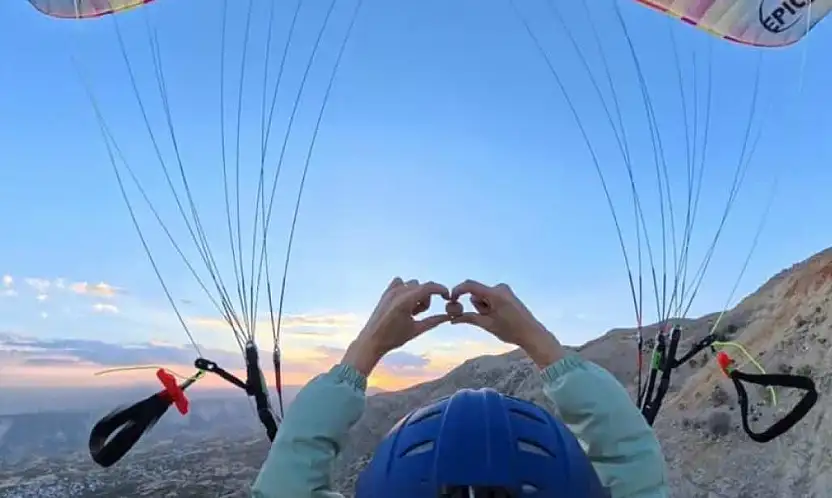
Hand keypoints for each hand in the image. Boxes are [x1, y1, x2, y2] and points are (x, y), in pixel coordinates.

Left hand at [342, 277, 450, 375]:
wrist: (372, 340)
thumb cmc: (393, 338)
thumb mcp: (417, 330)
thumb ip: (434, 321)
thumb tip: (449, 316)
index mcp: (406, 301)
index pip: (428, 287)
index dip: (441, 290)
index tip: (447, 297)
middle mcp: (398, 293)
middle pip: (422, 287)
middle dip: (426, 298)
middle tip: (419, 314)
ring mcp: (390, 291)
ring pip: (412, 284)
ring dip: (417, 294)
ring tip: (411, 311)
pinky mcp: (385, 293)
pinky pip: (400, 282)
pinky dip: (406, 289)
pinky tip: (404, 302)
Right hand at [449, 279, 565, 367]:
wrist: (532, 333)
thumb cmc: (510, 330)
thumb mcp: (487, 324)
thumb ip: (468, 318)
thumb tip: (452, 319)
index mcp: (495, 294)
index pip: (470, 285)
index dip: (458, 291)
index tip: (452, 299)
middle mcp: (499, 288)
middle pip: (476, 293)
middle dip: (477, 306)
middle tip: (488, 319)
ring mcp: (504, 289)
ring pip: (483, 296)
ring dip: (484, 307)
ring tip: (496, 318)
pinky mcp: (507, 293)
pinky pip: (490, 297)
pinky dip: (489, 305)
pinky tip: (500, 316)